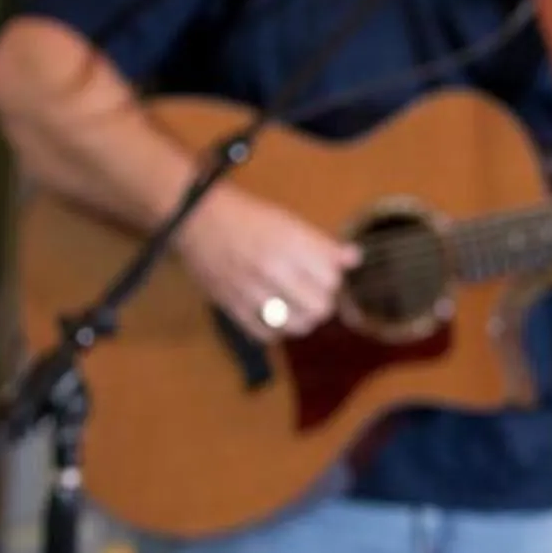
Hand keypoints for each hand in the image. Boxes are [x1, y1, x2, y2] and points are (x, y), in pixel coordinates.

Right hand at [176, 185, 358, 339]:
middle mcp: (272, 268)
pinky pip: (267, 334)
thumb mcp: (289, 222)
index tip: (322, 274)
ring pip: (297, 326)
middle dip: (321, 303)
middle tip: (312, 294)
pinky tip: (273, 314)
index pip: (332, 279)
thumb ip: (322, 245)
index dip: (331, 278)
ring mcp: (251, 289)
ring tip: (295, 307)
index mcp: (290, 243)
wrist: (197, 218)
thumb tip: (354, 259)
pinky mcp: (232, 306)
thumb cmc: (247, 219)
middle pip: (319, 308)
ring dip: (301, 319)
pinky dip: (275, 330)